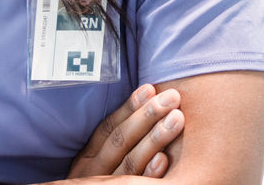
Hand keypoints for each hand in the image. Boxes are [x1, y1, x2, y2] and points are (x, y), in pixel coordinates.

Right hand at [67, 84, 184, 178]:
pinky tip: (165, 160)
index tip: (149, 88)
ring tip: (178, 118)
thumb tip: (144, 103)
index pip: (108, 129)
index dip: (129, 108)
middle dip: (147, 116)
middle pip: (121, 142)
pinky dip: (150, 175)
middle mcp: (92, 174)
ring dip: (155, 139)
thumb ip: (114, 144)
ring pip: (130, 163)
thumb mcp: (97, 164)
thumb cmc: (100, 182)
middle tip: (172, 97)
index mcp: (86, 160)